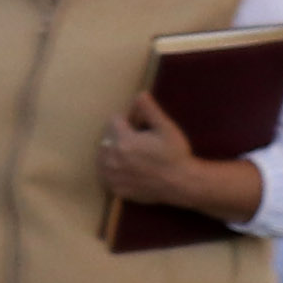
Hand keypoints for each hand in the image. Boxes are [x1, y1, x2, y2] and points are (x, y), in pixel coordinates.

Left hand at [96, 89, 254, 226]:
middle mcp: (112, 159)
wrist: (180, 183)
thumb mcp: (166, 128)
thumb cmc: (175, 153)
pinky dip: (112, 169)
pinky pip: (105, 174)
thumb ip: (149, 110)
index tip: (139, 126)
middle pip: (106, 138)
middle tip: (138, 140)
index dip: (127, 120)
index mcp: (123, 141)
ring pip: (102, 156)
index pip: (113, 121)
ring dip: (112, 151)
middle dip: (119, 135)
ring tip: (132, 153)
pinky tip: (127, 168)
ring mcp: (112, 176)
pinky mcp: (115, 189)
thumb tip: (139, 94)